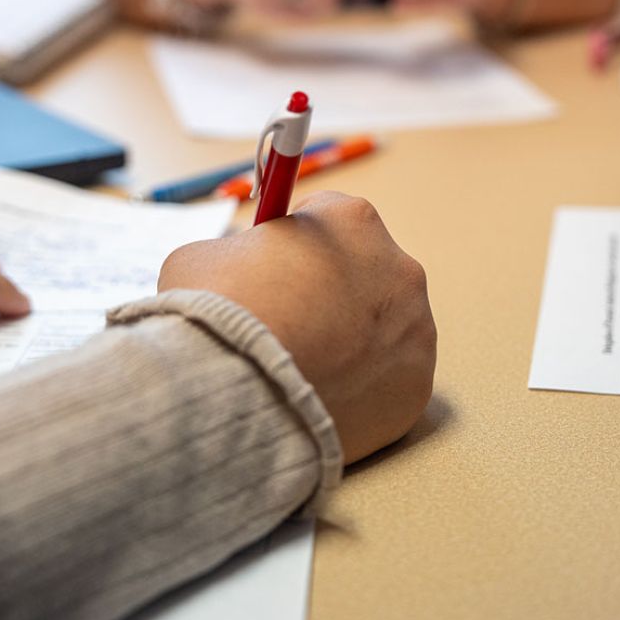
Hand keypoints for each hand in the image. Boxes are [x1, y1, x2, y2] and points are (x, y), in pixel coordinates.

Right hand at [156, 192, 435, 463]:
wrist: (237, 388)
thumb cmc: (217, 312)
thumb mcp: (202, 259)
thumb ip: (236, 256)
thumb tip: (240, 272)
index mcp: (352, 221)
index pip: (329, 222)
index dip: (295, 250)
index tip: (276, 275)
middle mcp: (400, 268)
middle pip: (364, 277)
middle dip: (331, 298)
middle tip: (288, 328)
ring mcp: (416, 331)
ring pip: (383, 333)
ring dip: (350, 345)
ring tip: (302, 369)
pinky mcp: (417, 387)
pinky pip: (387, 384)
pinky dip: (359, 392)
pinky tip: (322, 398)